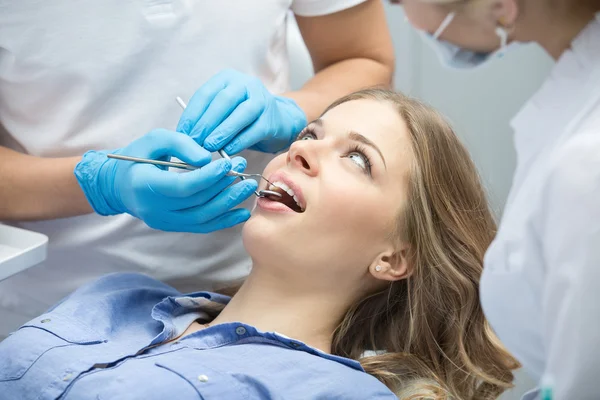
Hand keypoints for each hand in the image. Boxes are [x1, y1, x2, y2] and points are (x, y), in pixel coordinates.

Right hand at [74, 129, 257, 232]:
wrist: (118, 184)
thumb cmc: (137, 157)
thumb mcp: (155, 140)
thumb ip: (181, 144)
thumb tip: (208, 158)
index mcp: (146, 185)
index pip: (183, 186)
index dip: (209, 177)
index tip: (228, 163)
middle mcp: (155, 209)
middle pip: (197, 202)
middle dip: (224, 186)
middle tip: (244, 170)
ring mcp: (164, 221)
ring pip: (202, 217)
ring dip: (229, 203)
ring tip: (247, 187)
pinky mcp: (173, 226)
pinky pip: (201, 226)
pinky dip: (224, 220)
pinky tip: (241, 212)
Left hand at [177, 69, 306, 153]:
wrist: (278, 120)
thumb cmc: (243, 117)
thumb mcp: (223, 110)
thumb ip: (206, 118)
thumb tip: (185, 136)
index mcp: (228, 79)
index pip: (205, 94)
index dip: (192, 115)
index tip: (182, 133)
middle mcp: (245, 84)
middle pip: (223, 102)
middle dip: (206, 123)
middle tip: (194, 141)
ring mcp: (261, 100)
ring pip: (239, 115)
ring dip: (222, 132)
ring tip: (208, 147)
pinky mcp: (271, 119)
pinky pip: (253, 131)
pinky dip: (239, 142)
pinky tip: (228, 151)